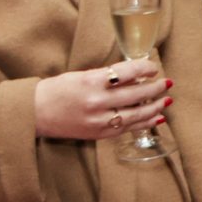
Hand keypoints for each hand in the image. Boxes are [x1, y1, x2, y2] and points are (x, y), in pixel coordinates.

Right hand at [32, 59, 170, 141]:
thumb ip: (107, 76)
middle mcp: (96, 102)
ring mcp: (98, 120)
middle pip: (135, 94)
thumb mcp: (81, 76)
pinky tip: (157, 118)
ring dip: (155, 107)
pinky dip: (144, 123)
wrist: (34, 113)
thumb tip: (136, 76)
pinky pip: (127, 128)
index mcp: (90, 82)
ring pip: (136, 114)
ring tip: (167, 100)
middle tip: (167, 83)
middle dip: (155, 88)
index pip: (126, 73)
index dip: (144, 69)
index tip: (153, 67)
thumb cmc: (57, 90)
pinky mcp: (98, 134)